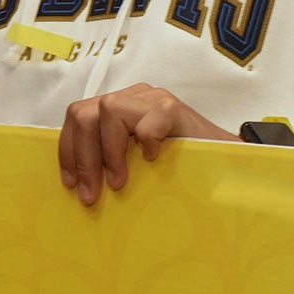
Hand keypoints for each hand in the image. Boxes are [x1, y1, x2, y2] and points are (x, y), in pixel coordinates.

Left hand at [57, 84, 238, 204]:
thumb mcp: (136, 165)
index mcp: (119, 109)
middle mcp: (132, 98)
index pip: (77, 117)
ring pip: (108, 110)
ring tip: (120, 182)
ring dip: (109, 153)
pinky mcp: (174, 108)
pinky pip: (147, 121)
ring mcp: (153, 99)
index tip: (70, 184)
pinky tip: (154, 160)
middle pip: (84, 113)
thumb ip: (110, 162)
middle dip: (82, 157)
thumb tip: (78, 189)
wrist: (226, 164)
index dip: (68, 151)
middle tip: (92, 194)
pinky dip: (146, 142)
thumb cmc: (179, 168)